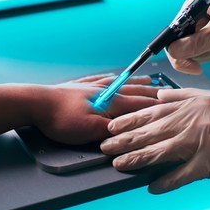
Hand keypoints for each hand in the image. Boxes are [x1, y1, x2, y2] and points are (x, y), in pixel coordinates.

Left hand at [33, 75, 160, 144]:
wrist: (35, 103)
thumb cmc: (60, 118)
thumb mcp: (88, 131)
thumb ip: (111, 132)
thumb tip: (128, 133)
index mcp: (111, 102)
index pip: (141, 102)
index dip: (158, 104)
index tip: (174, 103)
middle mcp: (105, 90)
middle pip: (134, 89)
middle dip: (151, 90)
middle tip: (166, 90)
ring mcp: (92, 86)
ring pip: (120, 82)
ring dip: (135, 81)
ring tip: (147, 79)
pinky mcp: (79, 86)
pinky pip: (102, 79)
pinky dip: (112, 77)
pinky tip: (112, 76)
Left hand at [100, 88, 209, 193]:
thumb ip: (183, 96)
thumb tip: (159, 96)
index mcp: (191, 106)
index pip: (151, 113)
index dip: (128, 121)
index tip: (111, 127)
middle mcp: (191, 122)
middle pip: (149, 132)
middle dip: (124, 140)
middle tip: (104, 146)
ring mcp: (199, 143)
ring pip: (159, 152)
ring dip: (136, 159)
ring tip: (118, 164)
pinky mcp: (209, 165)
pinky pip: (182, 175)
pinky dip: (166, 182)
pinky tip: (151, 186)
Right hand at [166, 0, 209, 73]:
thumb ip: (197, 43)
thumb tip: (174, 52)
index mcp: (190, 10)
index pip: (171, 39)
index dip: (180, 56)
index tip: (194, 67)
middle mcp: (192, 16)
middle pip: (180, 47)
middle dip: (199, 54)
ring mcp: (200, 25)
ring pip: (191, 51)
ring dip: (209, 54)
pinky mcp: (208, 33)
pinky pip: (201, 51)